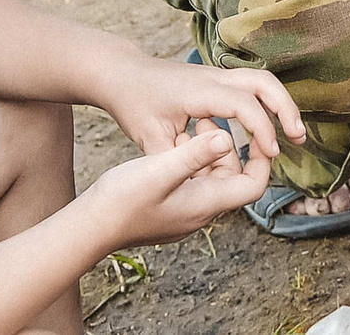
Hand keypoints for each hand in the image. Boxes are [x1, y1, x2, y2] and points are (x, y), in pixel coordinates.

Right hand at [83, 127, 269, 249]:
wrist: (89, 227)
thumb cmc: (122, 200)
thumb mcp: (160, 169)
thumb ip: (195, 154)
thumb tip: (228, 138)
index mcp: (206, 203)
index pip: (253, 186)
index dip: (261, 159)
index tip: (254, 133)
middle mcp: (200, 212)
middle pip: (232, 178)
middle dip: (226, 147)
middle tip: (207, 121)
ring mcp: (184, 213)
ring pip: (210, 178)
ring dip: (205, 152)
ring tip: (188, 128)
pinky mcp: (169, 210)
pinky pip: (192, 183)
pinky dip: (190, 162)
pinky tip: (172, 145)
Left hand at [95, 46, 303, 161]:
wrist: (122, 74)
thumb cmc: (134, 105)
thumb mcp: (150, 139)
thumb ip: (182, 157)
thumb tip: (212, 173)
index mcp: (198, 91)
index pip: (243, 104)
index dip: (262, 129)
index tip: (272, 154)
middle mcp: (213, 77)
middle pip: (263, 82)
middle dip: (285, 109)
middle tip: (298, 139)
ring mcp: (216, 74)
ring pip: (261, 80)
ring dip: (280, 104)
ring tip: (292, 135)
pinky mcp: (216, 79)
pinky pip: (250, 86)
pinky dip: (266, 103)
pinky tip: (268, 127)